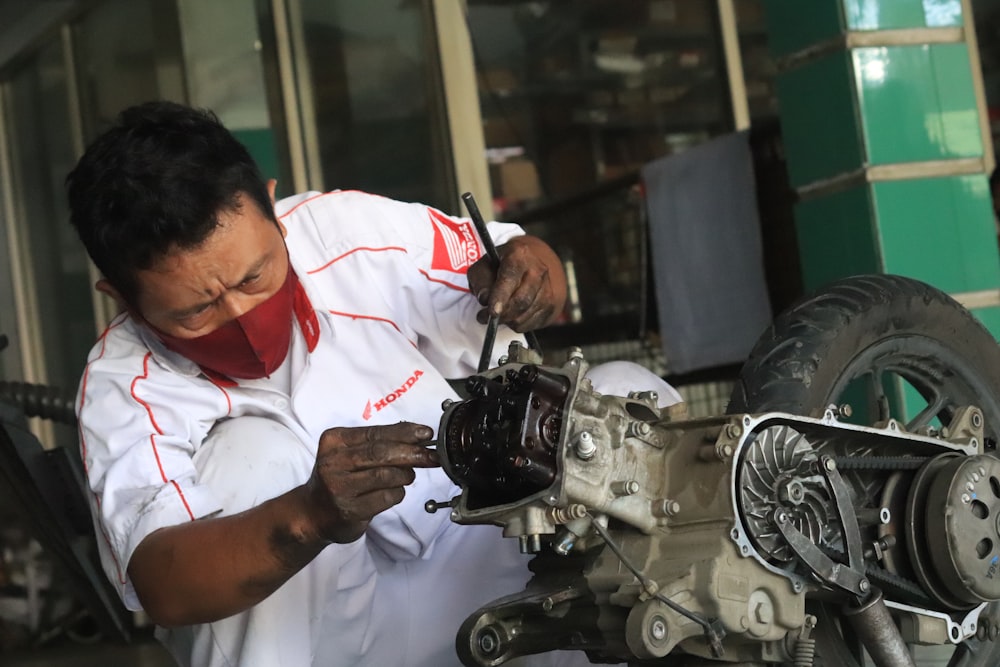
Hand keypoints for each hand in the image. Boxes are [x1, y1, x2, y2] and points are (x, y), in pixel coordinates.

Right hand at [303, 422, 438, 543]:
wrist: (312, 514)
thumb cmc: (339, 480)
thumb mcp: (351, 454)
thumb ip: (379, 444)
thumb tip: (418, 437)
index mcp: (334, 441)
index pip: (376, 432)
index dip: (405, 433)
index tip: (427, 434)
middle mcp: (333, 462)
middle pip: (381, 453)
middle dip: (412, 453)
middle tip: (432, 456)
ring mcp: (339, 487)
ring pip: (386, 475)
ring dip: (405, 475)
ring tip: (406, 476)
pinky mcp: (349, 510)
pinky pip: (386, 497)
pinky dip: (397, 493)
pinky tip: (393, 492)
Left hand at [467, 235, 567, 331]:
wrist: (529, 264)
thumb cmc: (502, 266)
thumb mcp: (483, 266)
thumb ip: (480, 281)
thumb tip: (485, 299)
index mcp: (519, 254)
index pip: (511, 278)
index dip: (500, 297)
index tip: (492, 312)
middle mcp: (538, 270)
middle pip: (521, 300)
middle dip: (501, 314)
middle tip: (484, 317)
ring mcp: (548, 288)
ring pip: (525, 315)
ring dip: (507, 321)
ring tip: (496, 315)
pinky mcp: (552, 305)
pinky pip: (531, 323)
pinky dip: (517, 324)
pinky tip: (510, 315)